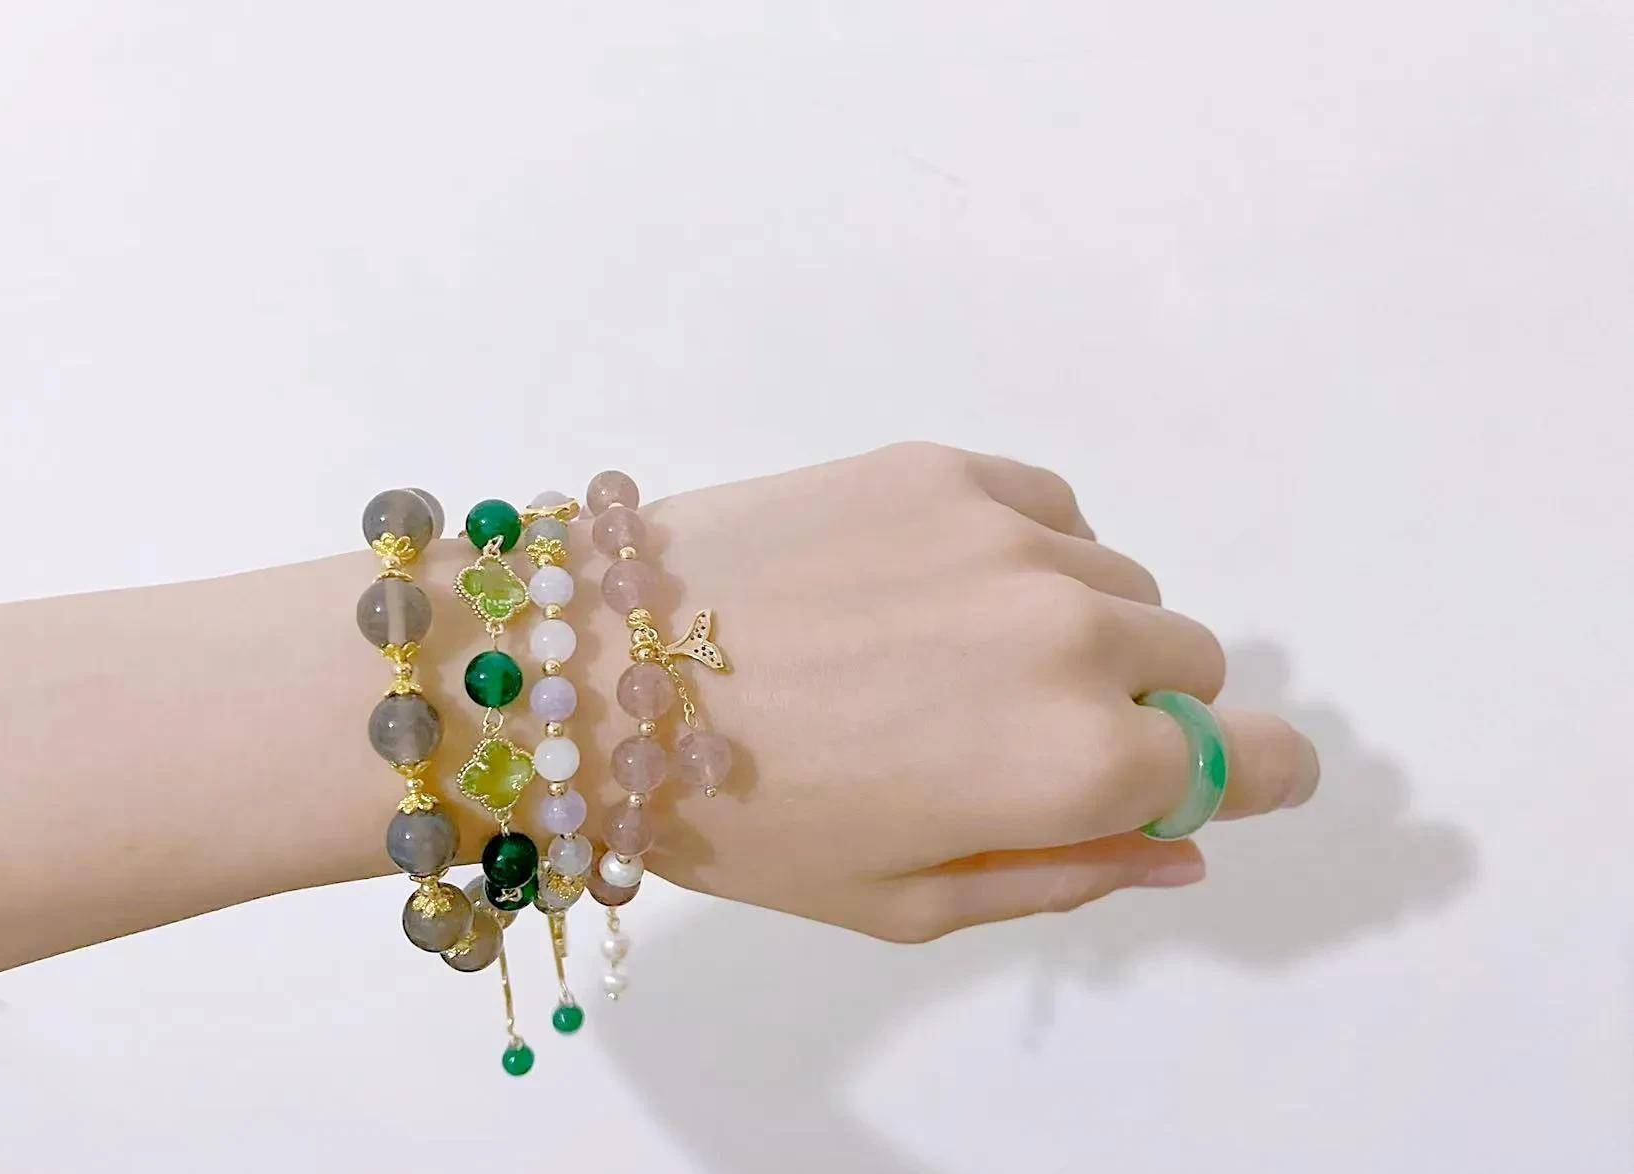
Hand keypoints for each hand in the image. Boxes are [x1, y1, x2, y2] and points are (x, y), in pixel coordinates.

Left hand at [570, 443, 1318, 941]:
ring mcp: (1012, 538)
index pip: (1257, 759)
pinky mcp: (947, 469)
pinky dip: (1025, 554)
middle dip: (1136, 708)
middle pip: (1190, 665)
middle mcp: (1074, 638)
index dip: (1250, 774)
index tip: (1211, 773)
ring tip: (942, 659)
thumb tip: (1180, 848)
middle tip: (1012, 733)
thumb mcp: (906, 900)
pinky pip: (1052, 512)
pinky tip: (928, 588)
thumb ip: (1068, 875)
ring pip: (1118, 586)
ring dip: (1073, 628)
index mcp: (1076, 765)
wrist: (599, 670)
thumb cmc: (745, 821)